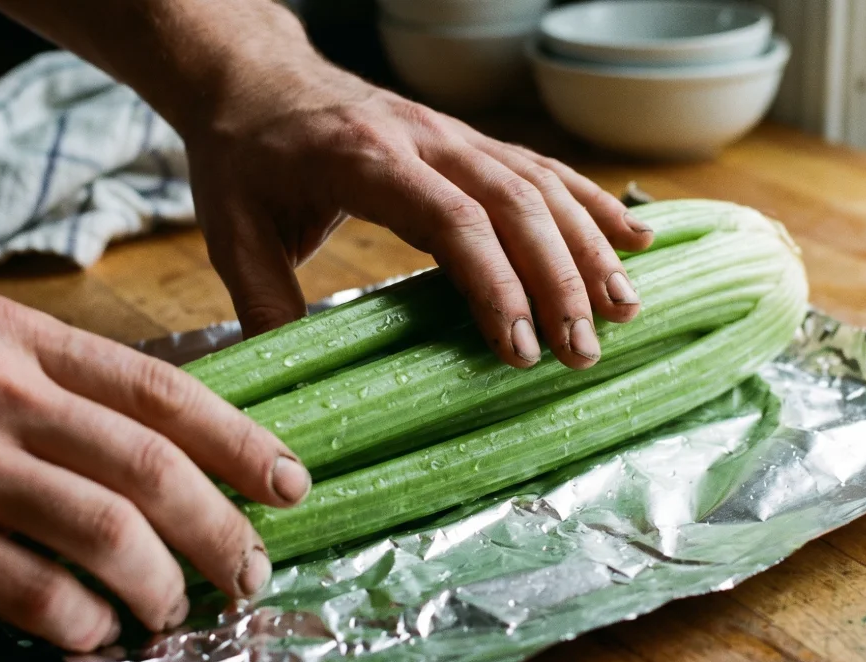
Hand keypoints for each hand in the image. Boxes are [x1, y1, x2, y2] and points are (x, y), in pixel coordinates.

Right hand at [0, 289, 309, 650]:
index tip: (288, 481)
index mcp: (23, 340)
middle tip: (251, 569)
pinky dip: (79, 619)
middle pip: (152, 467)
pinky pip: (29, 591)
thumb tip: (147, 430)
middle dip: (222, 528)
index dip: (240, 442)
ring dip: (159, 583)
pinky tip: (93, 628)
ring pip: (105, 531)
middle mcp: (3, 397)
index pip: (163, 390)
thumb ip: (55, 373)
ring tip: (175, 608)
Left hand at [183, 61, 655, 369]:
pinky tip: (636, 239)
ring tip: (625, 310)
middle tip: (583, 351)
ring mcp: (453, 133)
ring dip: (589, 247)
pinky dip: (592, 203)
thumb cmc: (244, 156)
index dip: (494, 283)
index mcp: (364, 158)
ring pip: (540, 184)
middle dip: (558, 279)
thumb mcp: (229, 229)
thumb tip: (294, 380)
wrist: (255, 77)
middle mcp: (423, 138)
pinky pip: (543, 169)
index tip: (520, 348)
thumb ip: (262, 301)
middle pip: (513, 203)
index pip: (451, 219)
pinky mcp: (469, 140)